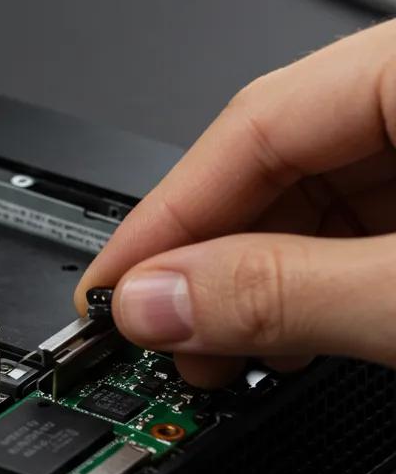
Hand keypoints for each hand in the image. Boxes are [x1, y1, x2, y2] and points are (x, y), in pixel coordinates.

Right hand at [77, 19, 395, 386]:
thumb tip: (157, 300)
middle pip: (277, 160)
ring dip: (256, 281)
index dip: (166, 216)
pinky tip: (291, 331)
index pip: (254, 123)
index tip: (109, 286)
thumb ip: (286, 292)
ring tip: (220, 350)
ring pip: (317, 195)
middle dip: (211, 263)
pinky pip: (363, 221)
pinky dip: (314, 280)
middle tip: (161, 336)